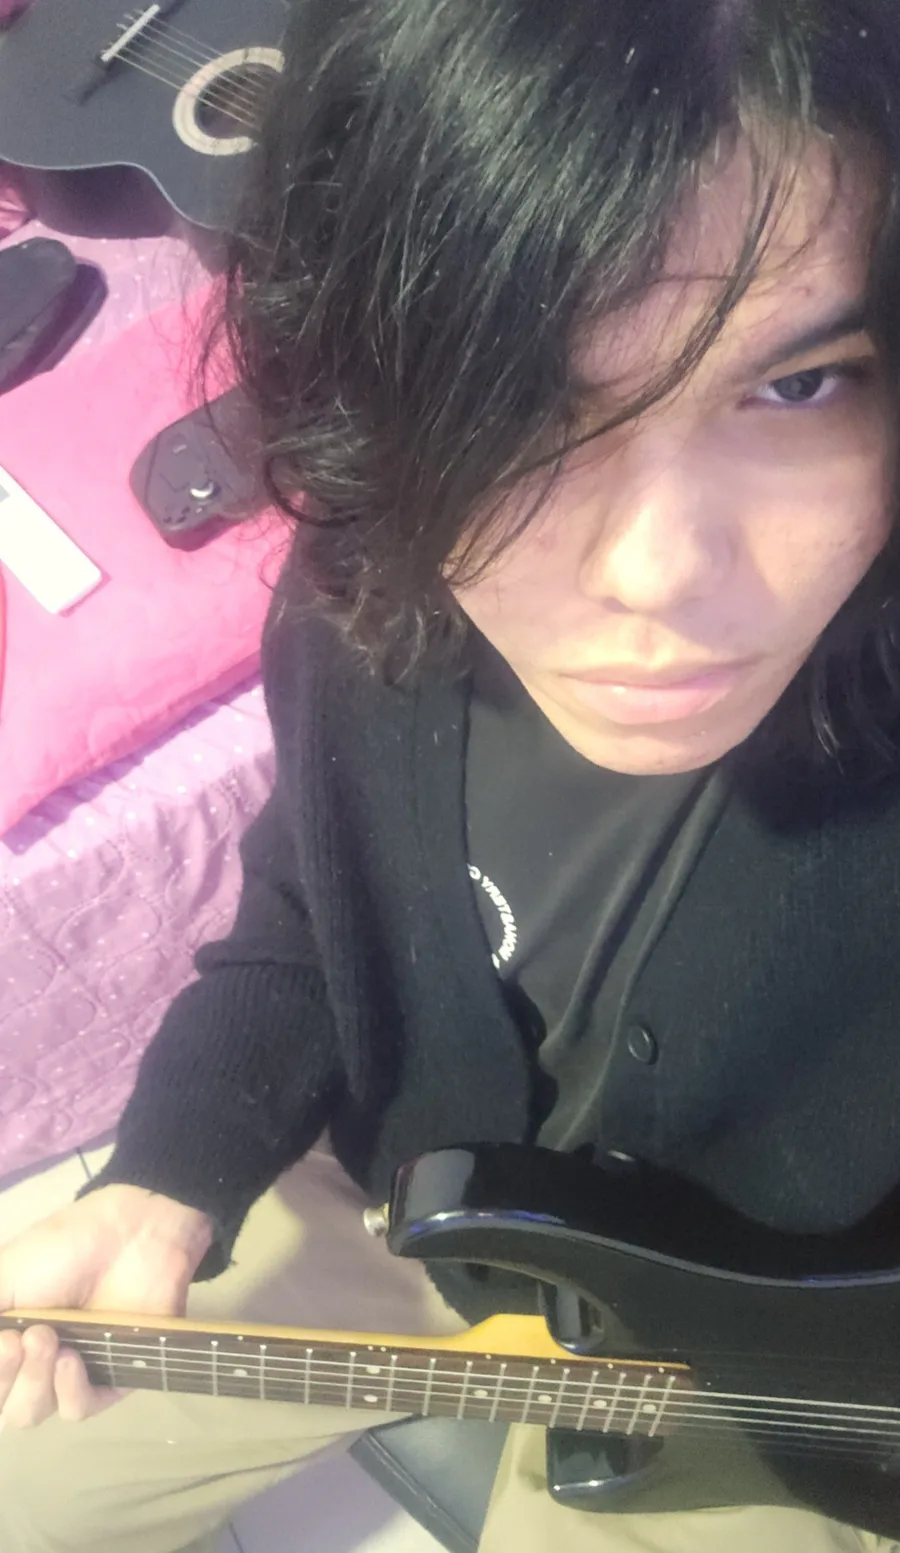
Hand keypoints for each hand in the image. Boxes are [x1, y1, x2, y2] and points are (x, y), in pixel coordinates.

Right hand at [0, 1184, 212, 1426]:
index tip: (1, 1342)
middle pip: (3, 1409)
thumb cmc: (63, 1248)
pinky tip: (72, 1359)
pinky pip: (79, 1409)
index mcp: (6, 1341)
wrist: (128, 1234)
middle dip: (4, 1378)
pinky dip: (68, 1390)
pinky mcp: (111, 1378)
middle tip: (19, 1340)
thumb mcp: (5, 1277)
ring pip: (32, 1412)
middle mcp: (32, 1364)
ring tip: (50, 1339)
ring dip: (33, 1381)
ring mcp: (70, 1373)